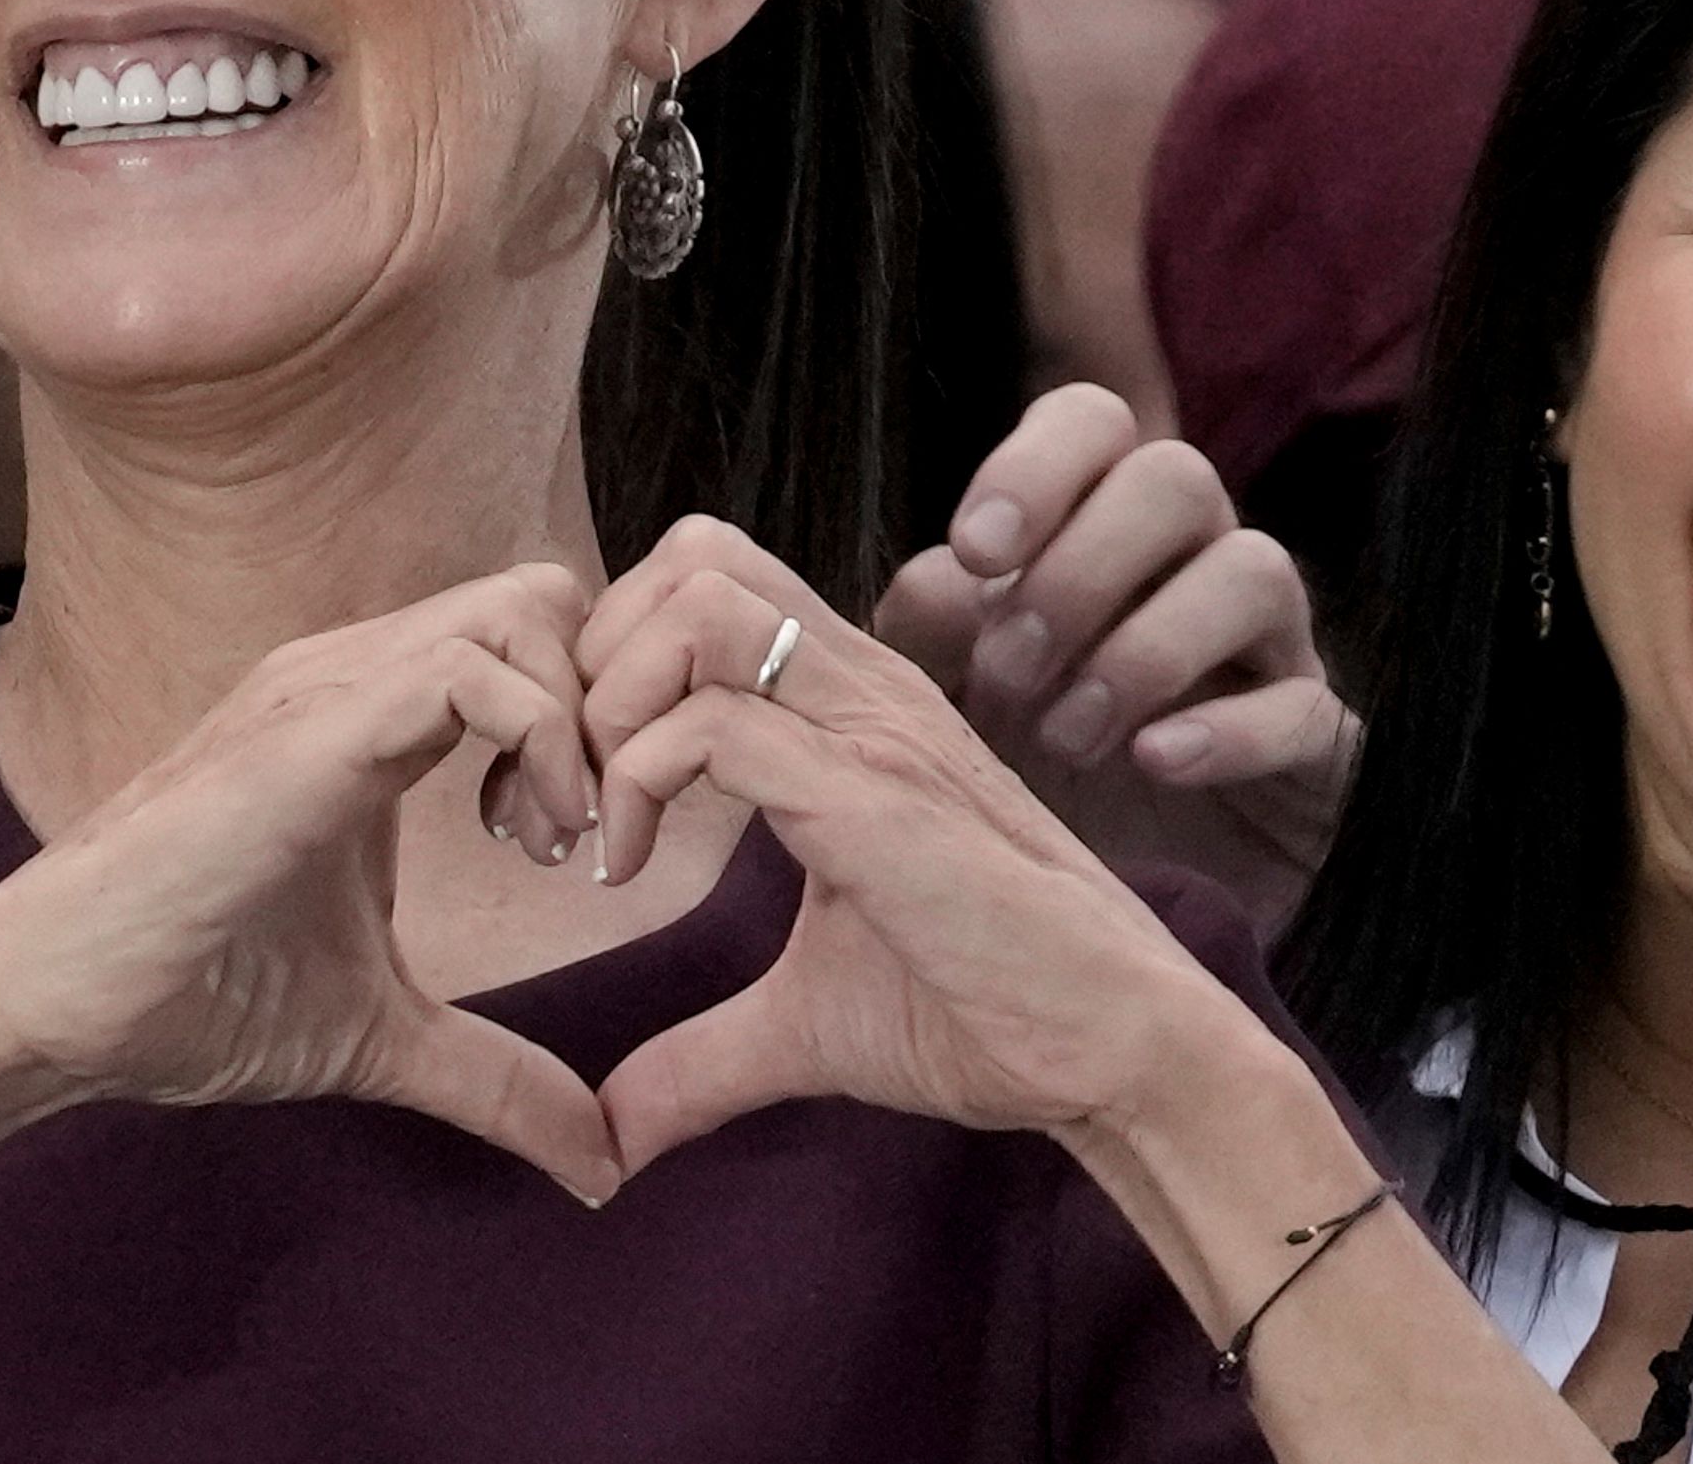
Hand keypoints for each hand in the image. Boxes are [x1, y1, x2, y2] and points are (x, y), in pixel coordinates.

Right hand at [0, 567, 622, 1202]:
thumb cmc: (188, 996)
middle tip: (590, 837)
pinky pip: (468, 672)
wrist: (50, 1006)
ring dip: (581, 724)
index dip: (598, 726)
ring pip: (520, 610)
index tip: (591, 850)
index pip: (532, 638)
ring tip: (555, 844)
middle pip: (545, 597)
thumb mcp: (383, 1037)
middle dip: (610, 707)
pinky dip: (540, 742)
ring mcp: (327, 687)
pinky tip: (523, 843)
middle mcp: (354, 673)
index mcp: (372, 715)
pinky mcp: (307, 732)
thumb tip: (600, 1164)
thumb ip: (496, 1078)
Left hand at [578, 520, 1264, 1174]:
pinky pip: (717, 726)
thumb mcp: (805, 1021)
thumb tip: (611, 1136)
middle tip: (578, 782)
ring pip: (700, 602)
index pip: (703, 581)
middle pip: (692, 555)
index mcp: (849, 707)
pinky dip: (639, 782)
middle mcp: (862, 687)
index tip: (583, 790)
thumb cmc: (988, 1013)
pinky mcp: (874, 797)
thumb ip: (701, 1053)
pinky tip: (631, 871)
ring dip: (615, 699)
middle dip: (599, 657)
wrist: (1114, 1052)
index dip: (613, 662)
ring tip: (603, 812)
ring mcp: (874, 730)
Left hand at [873, 385, 1353, 921]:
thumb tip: (943, 580)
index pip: (1091, 420)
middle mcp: (1194, 559)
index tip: (976, 553)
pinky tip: (1154, 762)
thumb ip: (925, 635)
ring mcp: (1271, 647)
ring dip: (1146, 648)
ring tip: (1067, 735)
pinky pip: (1307, 705)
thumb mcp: (952, 704)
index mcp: (1098, 522)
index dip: (1035, 466)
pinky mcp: (1321, 745)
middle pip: (1176, 477)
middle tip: (1005, 672)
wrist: (1126, 902)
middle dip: (1080, 569)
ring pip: (1255, 570)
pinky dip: (1228, 729)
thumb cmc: (1034, 766)